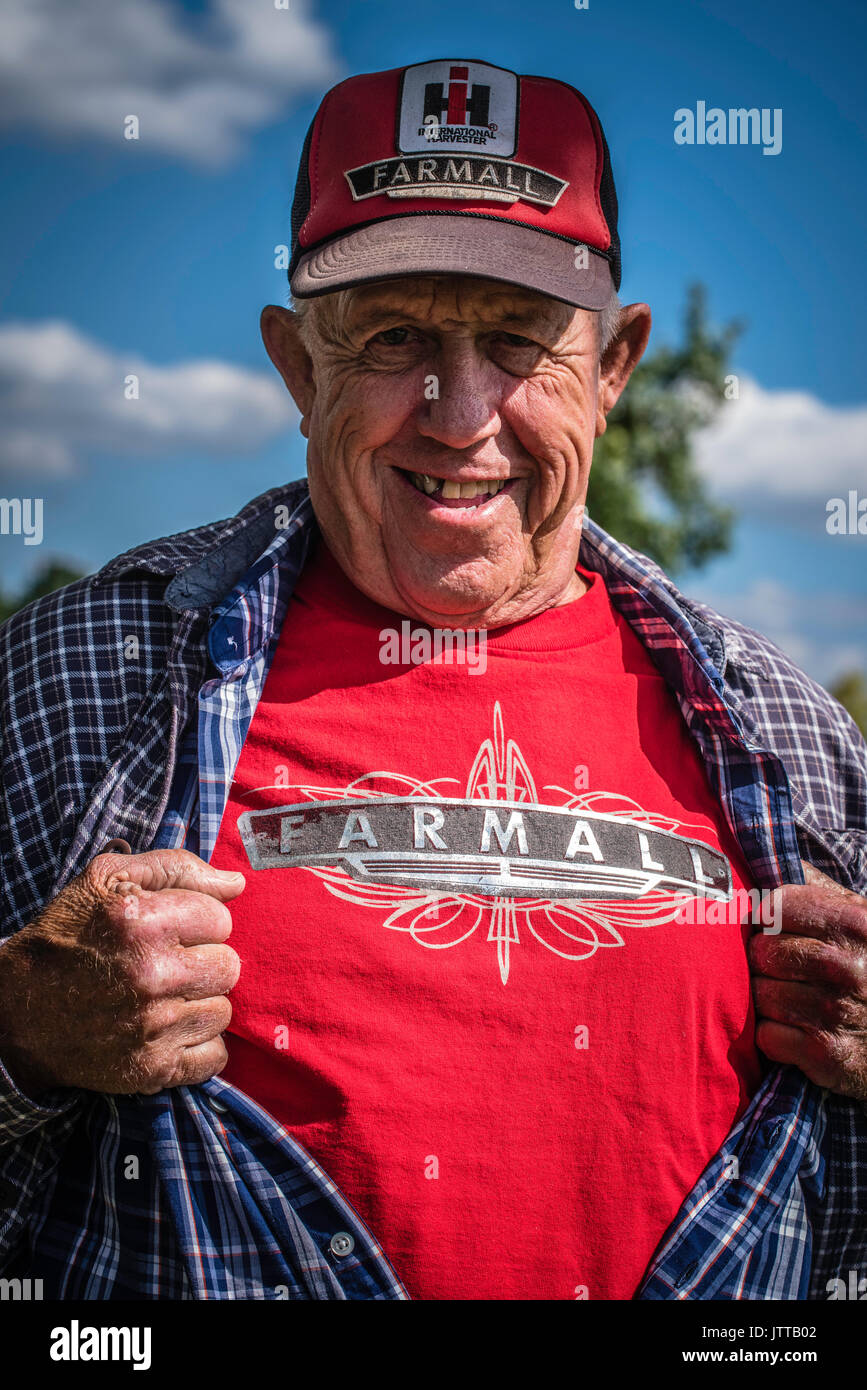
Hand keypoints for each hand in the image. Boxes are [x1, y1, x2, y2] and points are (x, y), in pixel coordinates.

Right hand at [0, 848, 243, 1096]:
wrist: (16, 1012)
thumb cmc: (68, 935)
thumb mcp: (107, 878)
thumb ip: (176, 868)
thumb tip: (237, 883)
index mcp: (142, 921)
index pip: (221, 919)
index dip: (198, 922)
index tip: (172, 931)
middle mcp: (150, 974)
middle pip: (228, 966)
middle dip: (203, 962)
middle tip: (169, 965)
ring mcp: (153, 1026)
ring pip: (223, 1011)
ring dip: (200, 1003)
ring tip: (164, 997)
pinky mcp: (151, 1068)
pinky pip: (214, 1056)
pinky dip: (197, 1046)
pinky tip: (169, 1030)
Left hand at [748, 861, 866, 1102]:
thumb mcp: (859, 919)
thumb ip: (816, 887)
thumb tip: (766, 859)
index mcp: (855, 924)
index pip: (776, 906)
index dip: (768, 917)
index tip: (774, 927)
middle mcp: (848, 967)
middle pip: (762, 952)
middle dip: (765, 962)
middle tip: (784, 970)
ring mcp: (836, 1012)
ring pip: (759, 994)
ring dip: (768, 999)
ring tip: (792, 1000)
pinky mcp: (826, 1055)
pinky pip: (766, 1036)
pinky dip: (774, 1036)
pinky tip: (796, 1032)